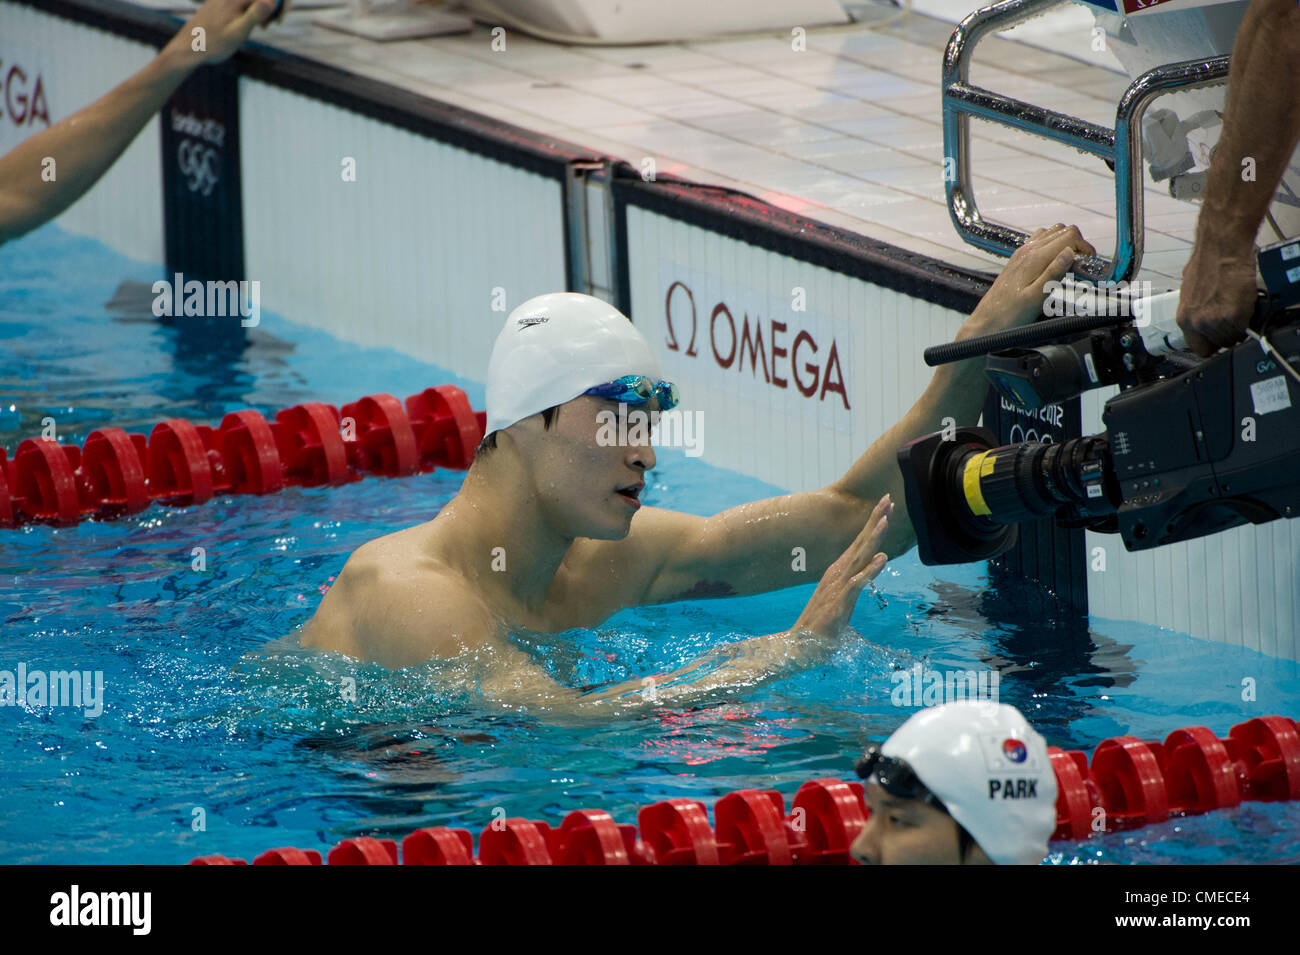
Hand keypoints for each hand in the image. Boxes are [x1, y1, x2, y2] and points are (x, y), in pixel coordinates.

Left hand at [165, 0, 278, 66]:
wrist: (188, 48)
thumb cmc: (214, 44)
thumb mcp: (238, 33)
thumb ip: (254, 15)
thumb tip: (271, 1)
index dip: (280, 5)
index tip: (279, 22)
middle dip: (272, 6)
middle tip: (275, 24)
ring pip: (250, 0)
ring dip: (262, 9)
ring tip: (263, 28)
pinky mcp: (218, 3)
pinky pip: (241, 2)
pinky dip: (250, 10)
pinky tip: (249, 25)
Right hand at [792, 494, 892, 639]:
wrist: (799, 647)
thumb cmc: (821, 624)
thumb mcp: (842, 598)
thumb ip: (855, 581)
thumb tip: (872, 562)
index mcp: (839, 572)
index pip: (859, 542)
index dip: (872, 523)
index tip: (885, 503)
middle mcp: (838, 575)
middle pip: (860, 543)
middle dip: (875, 521)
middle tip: (887, 498)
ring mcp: (837, 588)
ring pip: (859, 559)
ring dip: (872, 539)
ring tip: (885, 520)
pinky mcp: (838, 605)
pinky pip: (856, 584)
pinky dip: (869, 570)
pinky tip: (881, 558)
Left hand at [964, 224, 1096, 336]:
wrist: (987, 322)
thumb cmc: (1010, 315)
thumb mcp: (1037, 297)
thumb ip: (1054, 273)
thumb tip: (1070, 253)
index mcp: (1034, 258)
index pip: (1069, 236)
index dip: (1085, 246)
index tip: (1091, 261)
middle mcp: (1027, 251)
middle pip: (1062, 230)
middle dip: (1078, 243)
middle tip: (1083, 264)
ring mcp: (1022, 253)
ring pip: (1051, 232)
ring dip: (1065, 242)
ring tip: (1071, 263)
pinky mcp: (1018, 259)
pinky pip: (1040, 241)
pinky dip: (1052, 245)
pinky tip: (1054, 262)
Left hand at [1175, 242, 1256, 355]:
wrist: (1221, 247)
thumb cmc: (1207, 263)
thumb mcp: (1191, 292)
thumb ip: (1196, 310)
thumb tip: (1203, 317)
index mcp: (1184, 318)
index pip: (1198, 348)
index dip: (1211, 344)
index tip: (1217, 340)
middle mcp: (1197, 322)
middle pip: (1218, 344)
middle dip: (1226, 333)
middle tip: (1231, 318)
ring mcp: (1216, 321)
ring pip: (1233, 337)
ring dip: (1237, 326)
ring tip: (1237, 307)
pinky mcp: (1234, 315)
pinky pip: (1245, 328)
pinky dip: (1248, 318)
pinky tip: (1244, 304)